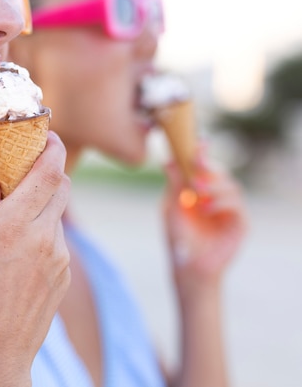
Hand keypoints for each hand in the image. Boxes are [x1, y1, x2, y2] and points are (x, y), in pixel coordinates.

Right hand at [0, 131, 70, 386]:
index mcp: (13, 225)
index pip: (49, 170)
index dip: (52, 145)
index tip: (45, 134)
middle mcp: (44, 237)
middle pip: (62, 184)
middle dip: (47, 170)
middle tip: (23, 170)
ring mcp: (59, 257)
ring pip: (59, 211)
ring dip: (42, 202)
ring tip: (13, 218)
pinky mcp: (64, 272)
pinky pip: (59, 237)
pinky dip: (44, 228)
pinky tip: (19, 248)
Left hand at [162, 152, 246, 292]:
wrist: (188, 265)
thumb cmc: (178, 237)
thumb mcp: (172, 207)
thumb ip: (173, 185)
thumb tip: (168, 160)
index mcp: (199, 190)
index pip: (204, 168)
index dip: (203, 154)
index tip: (199, 142)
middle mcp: (216, 196)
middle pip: (221, 172)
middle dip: (209, 166)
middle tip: (198, 164)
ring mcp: (229, 209)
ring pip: (232, 186)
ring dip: (215, 184)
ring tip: (198, 191)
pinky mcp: (239, 223)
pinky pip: (236, 205)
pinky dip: (221, 203)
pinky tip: (206, 209)